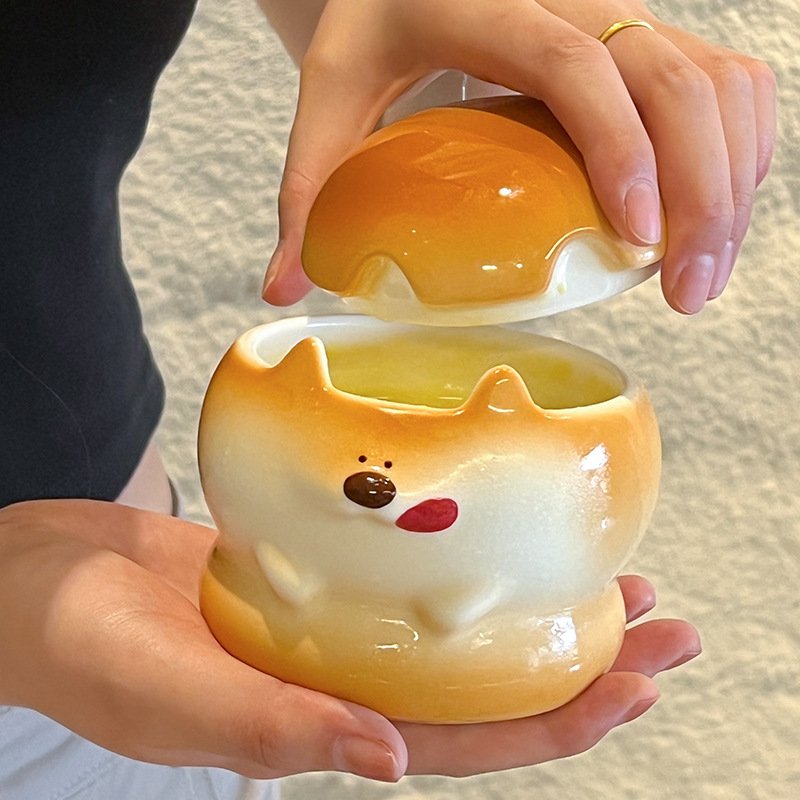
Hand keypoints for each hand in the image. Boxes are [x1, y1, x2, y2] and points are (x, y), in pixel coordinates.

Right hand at [0, 499, 698, 781]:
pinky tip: (500, 525)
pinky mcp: (317, 570)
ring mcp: (336, 621)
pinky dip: (463, 551)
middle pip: (486, 679)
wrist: (46, 584)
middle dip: (582, 659)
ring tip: (615, 574)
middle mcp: (346, 676)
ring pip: (458, 621)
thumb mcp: (172, 703)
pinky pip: (408, 569)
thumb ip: (272, 732)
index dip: (555, 723)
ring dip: (536, 601)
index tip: (637, 684)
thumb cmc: (88, 652)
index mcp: (324, 726)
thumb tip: (390, 761)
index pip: (465, 740)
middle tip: (668, 621)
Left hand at [261, 0, 775, 314]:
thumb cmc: (369, 34)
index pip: (577, 65)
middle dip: (703, 188)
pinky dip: (739, 149)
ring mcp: (617, 14)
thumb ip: (307, 192)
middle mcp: (571, 0)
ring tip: (705, 274)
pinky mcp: (640, 38)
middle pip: (672, 76)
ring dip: (733, 178)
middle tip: (687, 292)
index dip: (620, 145)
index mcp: (487, 7)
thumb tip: (279, 291)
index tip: (637, 235)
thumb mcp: (327, 100)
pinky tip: (717, 214)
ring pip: (715, 80)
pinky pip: (722, 82)